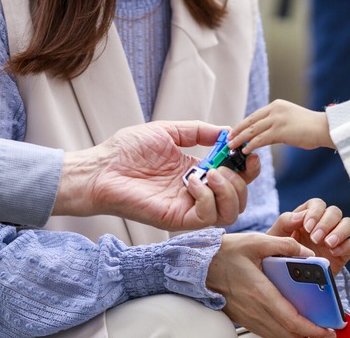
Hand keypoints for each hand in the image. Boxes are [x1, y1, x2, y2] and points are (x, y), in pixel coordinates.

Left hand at [53, 120, 259, 229]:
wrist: (101, 168)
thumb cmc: (126, 150)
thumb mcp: (168, 132)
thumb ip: (197, 131)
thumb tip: (226, 131)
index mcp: (198, 173)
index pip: (236, 178)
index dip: (249, 168)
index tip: (249, 153)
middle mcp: (197, 193)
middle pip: (240, 199)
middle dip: (242, 180)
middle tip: (225, 164)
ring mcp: (188, 208)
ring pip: (230, 213)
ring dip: (229, 190)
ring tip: (211, 173)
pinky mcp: (176, 219)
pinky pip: (206, 216)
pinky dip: (207, 197)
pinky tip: (190, 180)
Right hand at [207, 233, 337, 337]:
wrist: (198, 265)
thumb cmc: (223, 253)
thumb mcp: (256, 241)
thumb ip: (284, 245)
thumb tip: (306, 252)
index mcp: (260, 292)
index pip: (291, 319)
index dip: (312, 329)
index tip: (327, 330)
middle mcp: (254, 309)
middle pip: (287, 334)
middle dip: (310, 336)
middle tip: (327, 331)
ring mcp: (248, 316)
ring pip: (277, 336)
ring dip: (296, 336)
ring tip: (313, 329)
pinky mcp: (243, 317)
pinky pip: (267, 331)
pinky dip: (282, 332)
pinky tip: (290, 324)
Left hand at [228, 99, 333, 152]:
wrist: (325, 128)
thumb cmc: (311, 127)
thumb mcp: (290, 119)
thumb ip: (277, 123)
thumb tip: (265, 134)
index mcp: (277, 105)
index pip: (255, 115)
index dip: (243, 124)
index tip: (235, 131)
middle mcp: (275, 109)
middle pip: (250, 120)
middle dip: (238, 130)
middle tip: (228, 138)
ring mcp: (277, 119)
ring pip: (252, 130)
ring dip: (240, 139)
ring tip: (232, 146)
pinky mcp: (280, 131)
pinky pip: (260, 139)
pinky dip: (251, 145)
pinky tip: (245, 150)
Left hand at [268, 198, 349, 274]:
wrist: (286, 277)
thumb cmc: (279, 251)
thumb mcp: (276, 236)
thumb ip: (284, 222)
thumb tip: (300, 216)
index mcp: (308, 216)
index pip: (317, 204)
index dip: (314, 213)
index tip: (307, 227)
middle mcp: (324, 224)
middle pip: (334, 212)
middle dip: (326, 223)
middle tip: (315, 238)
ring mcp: (334, 238)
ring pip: (347, 223)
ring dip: (339, 232)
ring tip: (327, 244)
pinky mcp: (342, 253)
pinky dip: (345, 246)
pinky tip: (332, 252)